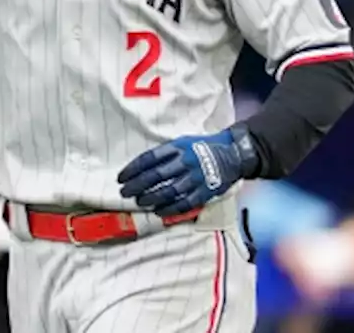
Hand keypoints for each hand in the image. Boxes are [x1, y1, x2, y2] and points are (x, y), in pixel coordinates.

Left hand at [117, 123, 259, 218]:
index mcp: (177, 147)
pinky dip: (170, 209)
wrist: (232, 153)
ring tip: (139, 202)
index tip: (121, 178)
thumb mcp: (181, 142)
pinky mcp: (206, 191)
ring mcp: (196, 177)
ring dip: (151, 198)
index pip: (149, 158)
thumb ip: (164, 153)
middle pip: (155, 175)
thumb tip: (139, 167)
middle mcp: (186, 161)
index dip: (132, 169)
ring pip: (169, 191)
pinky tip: (158, 211)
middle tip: (124, 192)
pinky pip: (185, 203)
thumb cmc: (200, 147)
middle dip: (137, 185)